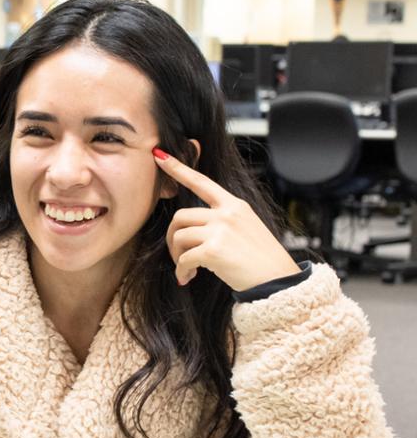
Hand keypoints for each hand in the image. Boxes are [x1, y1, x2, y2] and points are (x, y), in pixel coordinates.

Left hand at [153, 148, 299, 290]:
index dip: (179, 169)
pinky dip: (181, 271)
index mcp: (234, 205)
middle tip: (179, 254)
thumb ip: (223, 220)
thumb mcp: (247, 227)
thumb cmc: (261, 259)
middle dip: (173, 237)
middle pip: (180, 216)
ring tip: (188, 267)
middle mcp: (226, 213)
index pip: (202, 182)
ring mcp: (220, 230)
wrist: (277, 280)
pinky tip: (189, 277)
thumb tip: (194, 228)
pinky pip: (183, 259)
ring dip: (177, 255)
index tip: (160, 157)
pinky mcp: (213, 250)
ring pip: (178, 236)